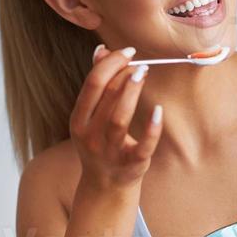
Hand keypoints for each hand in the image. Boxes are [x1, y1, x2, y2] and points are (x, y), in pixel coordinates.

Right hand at [70, 43, 162, 191]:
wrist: (105, 186)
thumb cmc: (100, 143)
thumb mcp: (91, 116)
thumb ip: (97, 85)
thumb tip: (101, 50)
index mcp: (79, 120)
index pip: (92, 85)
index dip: (110, 63)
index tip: (127, 51)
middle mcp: (90, 136)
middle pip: (106, 97)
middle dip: (123, 74)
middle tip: (139, 62)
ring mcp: (110, 152)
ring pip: (119, 119)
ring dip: (132, 93)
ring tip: (144, 72)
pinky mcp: (132, 165)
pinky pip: (143, 146)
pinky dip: (151, 128)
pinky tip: (158, 111)